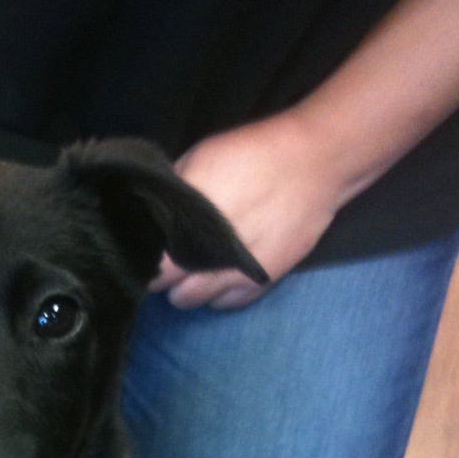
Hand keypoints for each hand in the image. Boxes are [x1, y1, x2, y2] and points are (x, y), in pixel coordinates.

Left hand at [150, 113, 342, 309]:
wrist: (315, 163)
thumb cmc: (253, 153)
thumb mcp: (201, 158)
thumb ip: (173, 192)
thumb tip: (151, 213)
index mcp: (188, 221)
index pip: (149, 261)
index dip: (143, 258)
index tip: (145, 251)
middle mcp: (207, 253)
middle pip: (166, 285)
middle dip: (161, 276)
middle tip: (166, 261)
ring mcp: (235, 271)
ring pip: (190, 300)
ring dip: (185, 289)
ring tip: (191, 270)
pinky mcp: (260, 280)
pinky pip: (225, 304)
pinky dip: (216, 296)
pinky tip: (217, 278)